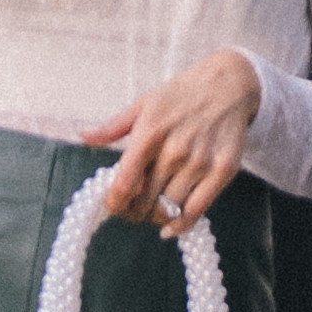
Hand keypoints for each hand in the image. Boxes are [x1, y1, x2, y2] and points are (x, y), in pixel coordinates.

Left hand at [81, 48, 263, 229]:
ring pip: (169, 209)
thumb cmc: (182, 94)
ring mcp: (201, 162)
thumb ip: (112, 127)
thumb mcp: (143, 103)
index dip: (115, 203)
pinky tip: (171, 227)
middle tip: (131, 211)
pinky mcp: (223, 170)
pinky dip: (181, 226)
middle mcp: (175, 150)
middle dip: (133, 212)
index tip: (113, 205)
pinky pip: (197, 210)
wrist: (229, 84)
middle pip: (145, 202)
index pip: (124, 183)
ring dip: (155, 217)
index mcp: (150, 132)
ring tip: (151, 212)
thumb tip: (83, 137)